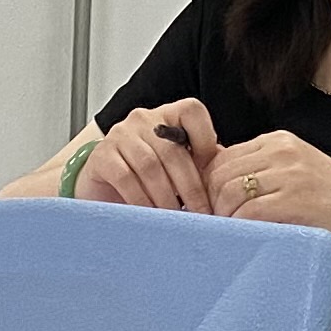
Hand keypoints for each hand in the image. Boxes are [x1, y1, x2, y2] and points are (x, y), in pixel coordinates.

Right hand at [78, 99, 219, 209]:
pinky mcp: (101, 156)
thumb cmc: (147, 177)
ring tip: (177, 220)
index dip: (206, 139)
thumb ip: (201, 164)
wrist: (103, 185)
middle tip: (201, 214)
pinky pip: (126, 178)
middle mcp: (143, 119)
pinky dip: (142, 200)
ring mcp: (120, 135)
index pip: (192, 111)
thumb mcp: (177, 166)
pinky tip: (151, 215)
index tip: (212, 175)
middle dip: (191, 187)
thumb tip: (229, 178)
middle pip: (173, 149)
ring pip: (150, 165)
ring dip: (166, 197)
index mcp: (168, 115)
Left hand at [206, 130, 330, 247]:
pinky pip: (248, 212)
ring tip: (230, 231)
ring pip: (230, 192)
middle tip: (216, 223)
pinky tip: (246, 235)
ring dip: (224, 216)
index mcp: (278, 141)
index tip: (210, 206)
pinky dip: (239, 226)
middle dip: (211, 201)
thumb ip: (262, 170)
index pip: (223, 157)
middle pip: (221, 173)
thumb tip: (215, 183)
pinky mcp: (294, 200)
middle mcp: (281, 151)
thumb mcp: (295, 170)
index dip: (209, 184)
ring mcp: (289, 174)